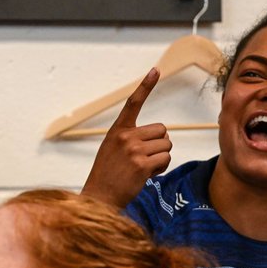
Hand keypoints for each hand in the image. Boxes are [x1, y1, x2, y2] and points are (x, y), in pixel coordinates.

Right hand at [81, 68, 171, 208]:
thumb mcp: (112, 150)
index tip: (156, 70)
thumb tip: (159, 137)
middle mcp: (126, 137)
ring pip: (166, 145)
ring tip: (144, 169)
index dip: (146, 85)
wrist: (99, 197)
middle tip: (146, 158)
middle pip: (162, 130)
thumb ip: (130, 139)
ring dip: (161, 157)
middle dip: (160, 144)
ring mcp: (134, 150)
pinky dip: (161, 168)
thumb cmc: (107, 175)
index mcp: (117, 130)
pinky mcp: (142, 165)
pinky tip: (147, 176)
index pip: (133, 103)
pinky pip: (165, 159)